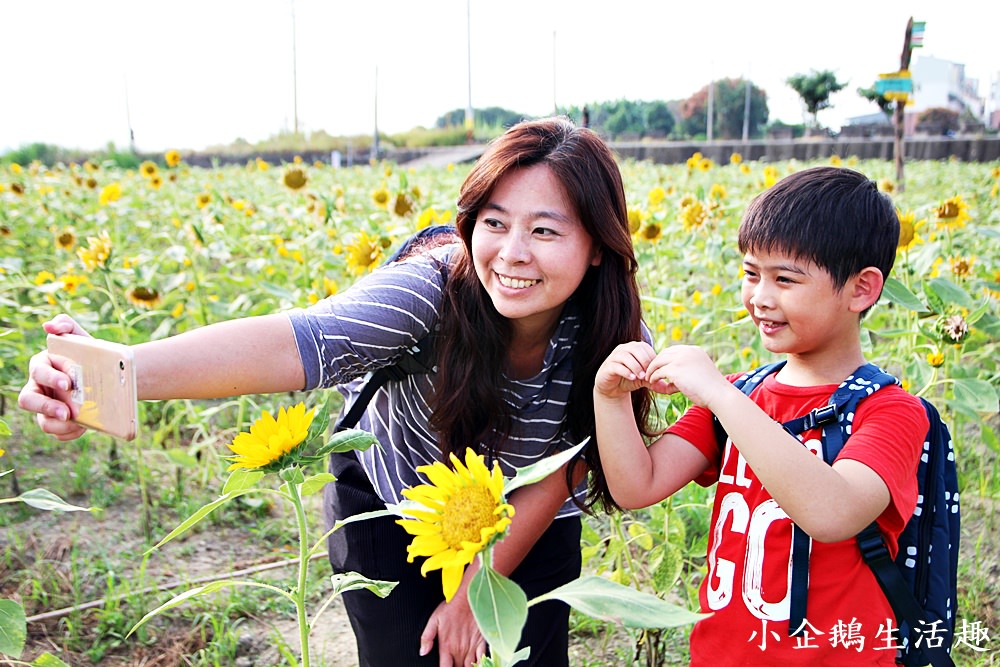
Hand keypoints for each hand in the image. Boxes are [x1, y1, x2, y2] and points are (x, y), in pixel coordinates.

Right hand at [17, 315, 91, 439]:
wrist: (112, 376)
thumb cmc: (90, 354)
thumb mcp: (81, 337)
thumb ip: (66, 325)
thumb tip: (49, 326)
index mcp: (42, 366)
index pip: (38, 372)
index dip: (51, 377)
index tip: (69, 382)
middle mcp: (39, 388)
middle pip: (28, 400)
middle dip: (46, 406)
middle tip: (67, 412)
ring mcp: (47, 407)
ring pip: (41, 421)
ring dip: (57, 425)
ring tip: (78, 422)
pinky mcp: (58, 422)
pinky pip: (57, 433)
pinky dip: (69, 433)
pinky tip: (84, 428)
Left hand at [420, 590, 485, 666]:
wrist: (469, 599)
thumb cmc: (452, 608)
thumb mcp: (434, 619)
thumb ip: (427, 637)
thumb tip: (422, 651)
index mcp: (447, 646)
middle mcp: (459, 649)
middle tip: (455, 664)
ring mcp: (471, 647)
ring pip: (470, 666)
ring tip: (464, 665)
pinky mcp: (481, 642)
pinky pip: (482, 659)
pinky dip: (479, 663)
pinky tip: (477, 663)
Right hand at [595, 341, 666, 397]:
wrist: (613, 388)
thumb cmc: (630, 380)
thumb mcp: (644, 380)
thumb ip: (655, 382)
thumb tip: (669, 389)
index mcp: (634, 348)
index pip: (645, 348)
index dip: (652, 358)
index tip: (656, 371)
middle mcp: (624, 349)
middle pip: (636, 349)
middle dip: (644, 361)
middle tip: (649, 374)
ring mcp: (614, 357)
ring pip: (625, 356)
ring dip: (635, 366)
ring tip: (641, 377)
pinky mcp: (608, 366)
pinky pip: (616, 366)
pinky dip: (626, 371)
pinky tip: (632, 378)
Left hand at [646, 345, 728, 407]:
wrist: (719, 394)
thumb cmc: (711, 390)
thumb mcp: (698, 375)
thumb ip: (684, 374)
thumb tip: (669, 383)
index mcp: (694, 350)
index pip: (673, 350)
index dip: (664, 359)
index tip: (659, 368)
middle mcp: (687, 351)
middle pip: (663, 354)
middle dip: (655, 363)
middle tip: (650, 372)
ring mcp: (681, 359)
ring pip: (658, 361)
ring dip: (651, 370)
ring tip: (648, 378)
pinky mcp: (675, 370)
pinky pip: (658, 372)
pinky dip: (653, 377)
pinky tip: (652, 383)